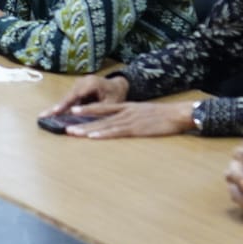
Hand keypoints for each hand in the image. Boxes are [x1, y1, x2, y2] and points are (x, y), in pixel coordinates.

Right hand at [42, 74, 129, 116]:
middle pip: (67, 96)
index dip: (64, 104)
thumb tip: (79, 114)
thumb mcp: (109, 104)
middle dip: (55, 107)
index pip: (75, 95)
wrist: (118, 86)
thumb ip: (95, 108)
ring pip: (66, 98)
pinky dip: (62, 107)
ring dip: (56, 108)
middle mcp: (82, 81)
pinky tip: (52, 114)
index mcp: (91, 83)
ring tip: (44, 116)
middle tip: (42, 116)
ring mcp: (78, 84)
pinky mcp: (77, 89)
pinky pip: (69, 99)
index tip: (55, 111)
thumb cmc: (116, 95)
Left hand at [61, 101, 193, 138]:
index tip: (73, 110)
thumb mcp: (145, 112)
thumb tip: (123, 122)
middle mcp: (124, 111)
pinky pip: (115, 132)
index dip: (87, 109)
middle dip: (81, 121)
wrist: (178, 113)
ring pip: (103, 125)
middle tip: (64, 125)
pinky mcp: (135, 129)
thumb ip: (133, 116)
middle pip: (98, 116)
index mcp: (127, 107)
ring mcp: (129, 120)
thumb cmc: (164, 115)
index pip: (103, 107)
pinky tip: (92, 137)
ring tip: (72, 132)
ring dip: (86, 129)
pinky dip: (102, 134)